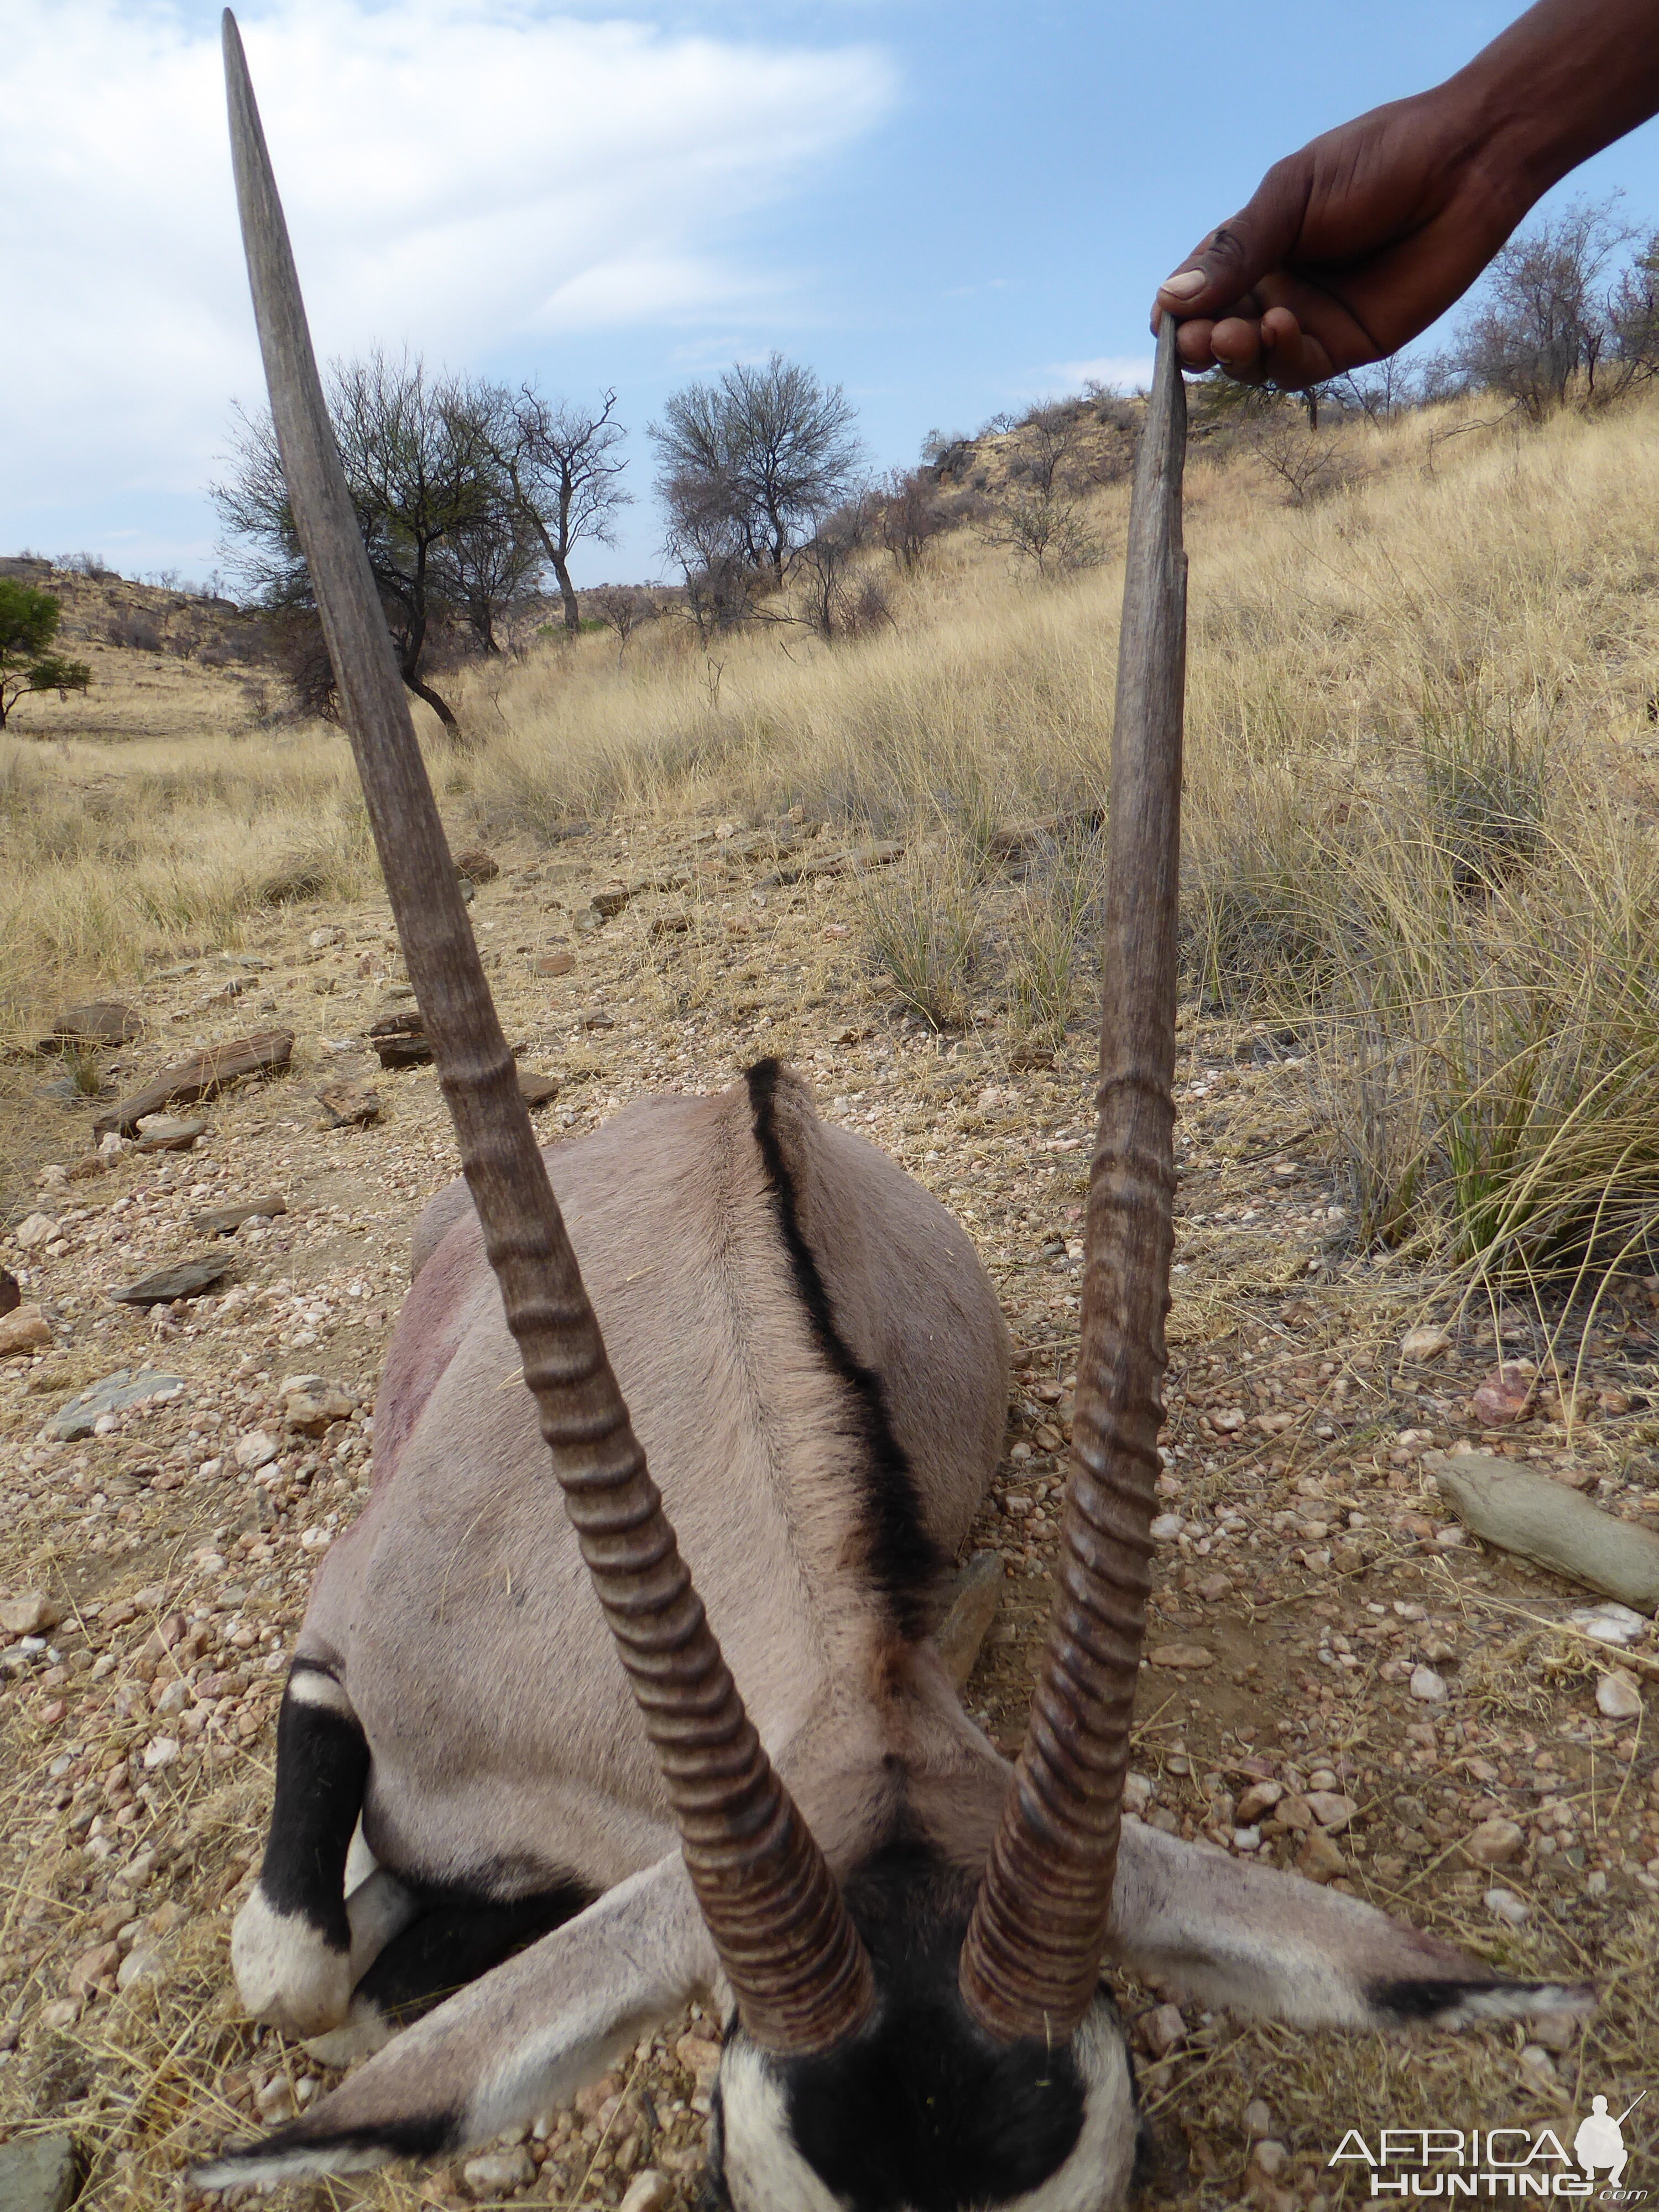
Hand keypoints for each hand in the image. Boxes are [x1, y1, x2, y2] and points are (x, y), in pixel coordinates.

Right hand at [1153, 90, 1525, 386]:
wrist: (1463, 165)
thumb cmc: (1377, 161)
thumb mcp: (1291, 196)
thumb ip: (1236, 251)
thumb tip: (1170, 302)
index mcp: (1255, 247)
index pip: (1198, 291)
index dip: (1177, 312)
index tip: (1165, 322)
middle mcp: (1276, 288)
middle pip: (1218, 334)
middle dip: (1201, 343)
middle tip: (1197, 341)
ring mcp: (1310, 321)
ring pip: (1253, 360)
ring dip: (1236, 354)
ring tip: (1235, 335)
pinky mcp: (1348, 346)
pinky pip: (1297, 368)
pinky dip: (1280, 356)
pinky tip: (1280, 326)